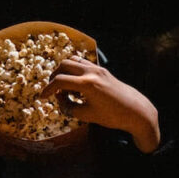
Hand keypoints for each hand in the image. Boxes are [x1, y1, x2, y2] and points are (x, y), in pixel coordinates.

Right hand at [41, 56, 160, 152]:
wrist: (136, 111)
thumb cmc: (112, 116)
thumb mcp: (87, 115)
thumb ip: (68, 106)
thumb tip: (59, 98)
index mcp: (87, 84)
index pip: (60, 81)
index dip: (48, 89)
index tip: (42, 98)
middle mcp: (92, 72)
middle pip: (64, 65)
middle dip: (54, 76)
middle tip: (52, 90)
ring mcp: (98, 69)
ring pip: (73, 61)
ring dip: (64, 71)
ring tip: (64, 87)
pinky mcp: (103, 70)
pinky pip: (83, 63)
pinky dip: (75, 69)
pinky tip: (76, 84)